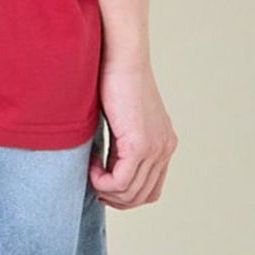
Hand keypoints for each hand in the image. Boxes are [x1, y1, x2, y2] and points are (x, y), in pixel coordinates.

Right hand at [90, 55, 177, 208]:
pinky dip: (101, 181)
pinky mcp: (139, 145)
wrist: (121, 56)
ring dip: (105, 189)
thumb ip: (122, 141)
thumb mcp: (123, 117)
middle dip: (114, 197)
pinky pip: (120, 182)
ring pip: (130, 193)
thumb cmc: (114, 78)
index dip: (125, 194)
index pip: (151, 189)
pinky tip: (91, 163)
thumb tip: (104, 164)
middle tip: (93, 181)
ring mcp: (155, 149)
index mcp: (164, 143)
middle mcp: (165, 149)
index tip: (102, 180)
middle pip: (142, 196)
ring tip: (90, 169)